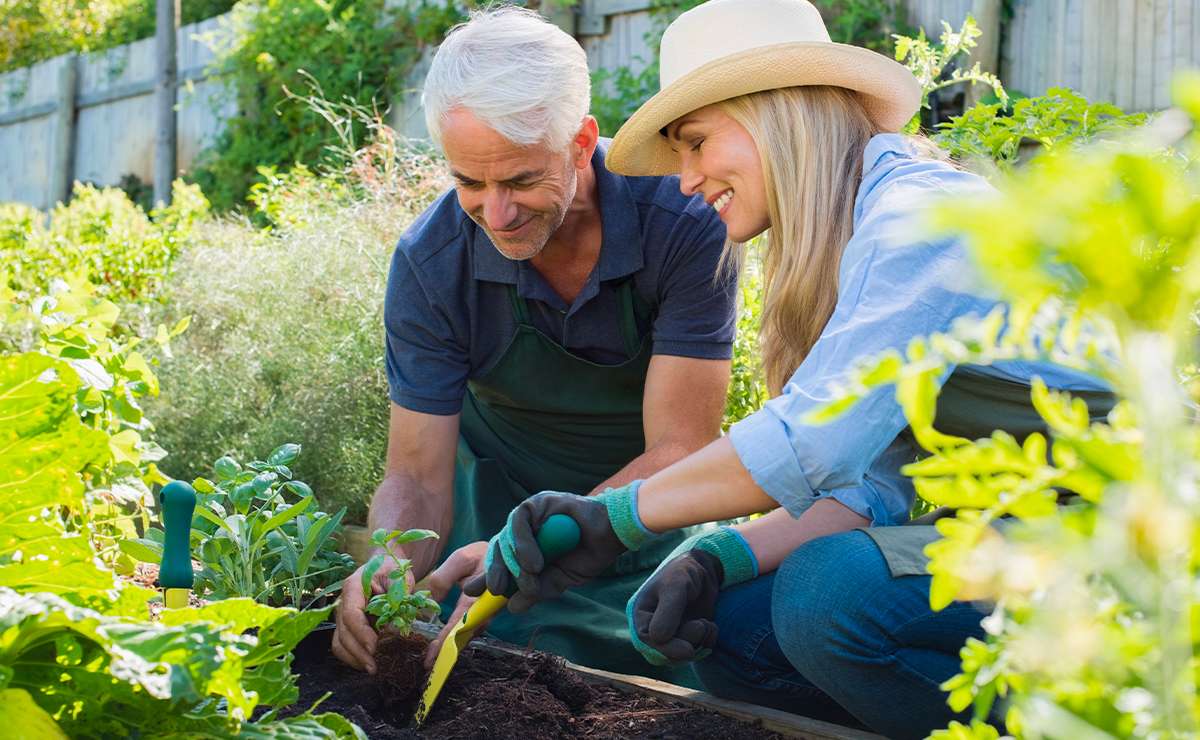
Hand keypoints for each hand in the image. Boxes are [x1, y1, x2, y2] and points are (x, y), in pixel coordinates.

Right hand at [332, 557, 411, 672]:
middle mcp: (342, 602)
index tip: (374, 647)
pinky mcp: (346, 625)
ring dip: (353, 658)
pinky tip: (366, 663)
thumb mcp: (399, 578)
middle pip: (343, 632)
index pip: (351, 614)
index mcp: (353, 587)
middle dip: (358, 652)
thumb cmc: (392, 570)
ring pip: (339, 642)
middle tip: (374, 667)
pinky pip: (343, 644)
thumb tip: (394, 626)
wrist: (384, 567)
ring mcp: (342, 615)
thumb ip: (397, 599)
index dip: (361, 633)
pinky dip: (352, 657)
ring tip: (371, 669)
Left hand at [419, 540, 489, 668]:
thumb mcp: (461, 558)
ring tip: (433, 659)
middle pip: (463, 638)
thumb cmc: (482, 555)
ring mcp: (486, 616)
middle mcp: (484, 613)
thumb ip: (443, 578)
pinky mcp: (485, 615)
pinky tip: (444, 643)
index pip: (458, 626)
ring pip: (467, 636)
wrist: (508, 554)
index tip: (431, 658)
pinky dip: (456, 637)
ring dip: (450, 647)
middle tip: (428, 665)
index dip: (444, 642)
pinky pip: (470, 630)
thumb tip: (432, 601)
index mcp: (478, 599)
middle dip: (445, 652)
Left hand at [463, 490, 627, 612]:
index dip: (486, 575)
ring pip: (506, 538)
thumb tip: (512, 607)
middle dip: (495, 571)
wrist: (612, 535)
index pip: (500, 561)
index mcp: (527, 548)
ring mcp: (530, 515)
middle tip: (498, 590)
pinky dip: (523, 543)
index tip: (472, 592)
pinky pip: (519, 521)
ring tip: (532, 575)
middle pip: (498, 550)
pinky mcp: (538, 502)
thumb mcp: (558, 581)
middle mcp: (524, 531)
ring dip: (515, 562)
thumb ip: (536, 591)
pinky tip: (535, 562)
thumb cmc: (587, 555)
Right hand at [626, 527, 758, 664]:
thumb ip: (668, 612)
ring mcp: (672, 634)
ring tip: (707, 622)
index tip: (688, 650)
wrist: (704, 568)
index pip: (647, 641)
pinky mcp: (688, 637)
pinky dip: (707, 642)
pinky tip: (712, 626)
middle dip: (686, 646)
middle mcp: (654, 628)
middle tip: (702, 626)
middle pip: (664, 653)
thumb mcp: (675, 587)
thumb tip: (658, 638)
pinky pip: (697, 651)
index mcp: (642, 615)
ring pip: (681, 655)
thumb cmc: (684, 572)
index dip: (667, 649)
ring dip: (699, 643)